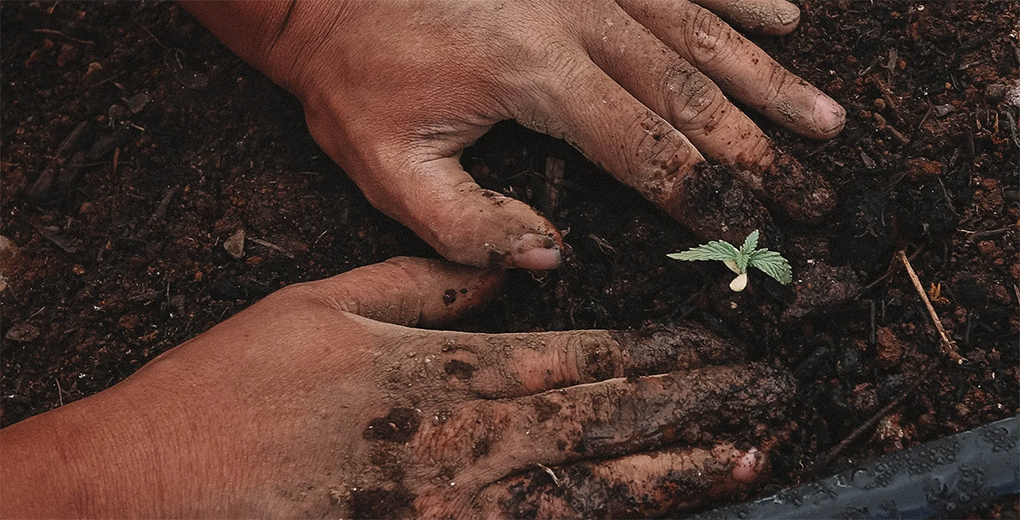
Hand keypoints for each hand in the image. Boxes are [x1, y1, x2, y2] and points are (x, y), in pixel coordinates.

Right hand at [1, 257, 792, 517]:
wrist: (155, 481)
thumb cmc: (234, 384)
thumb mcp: (325, 302)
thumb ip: (428, 284)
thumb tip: (511, 272)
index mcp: (440, 369)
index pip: (576, 357)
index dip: (657, 353)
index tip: (721, 344)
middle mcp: (460, 437)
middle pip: (601, 419)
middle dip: (693, 406)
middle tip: (773, 394)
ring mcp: (450, 503)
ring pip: (585, 486)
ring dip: (673, 473)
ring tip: (748, 456)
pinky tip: (648, 517)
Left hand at [183, 0, 844, 268]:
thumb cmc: (353, 75)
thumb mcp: (383, 166)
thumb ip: (465, 226)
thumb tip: (550, 257)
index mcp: (536, 77)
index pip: (645, 150)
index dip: (706, 197)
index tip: (754, 233)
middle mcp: (580, 17)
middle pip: (694, 95)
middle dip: (761, 152)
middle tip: (820, 194)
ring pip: (701, 32)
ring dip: (770, 80)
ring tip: (826, 120)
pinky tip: (788, 13)